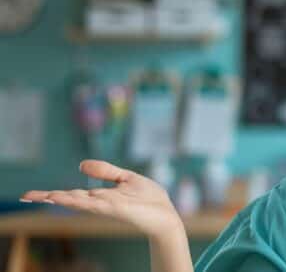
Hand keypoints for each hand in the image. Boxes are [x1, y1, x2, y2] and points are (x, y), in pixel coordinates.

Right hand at [20, 160, 181, 237]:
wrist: (166, 214)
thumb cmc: (149, 198)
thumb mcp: (126, 178)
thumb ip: (105, 171)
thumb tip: (80, 165)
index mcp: (101, 196)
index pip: (73, 194)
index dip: (53, 194)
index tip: (32, 195)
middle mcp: (100, 202)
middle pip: (70, 198)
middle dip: (48, 197)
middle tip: (26, 196)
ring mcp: (106, 206)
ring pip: (78, 201)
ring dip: (59, 198)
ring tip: (38, 196)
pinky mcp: (115, 209)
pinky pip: (93, 204)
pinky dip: (77, 201)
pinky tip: (64, 198)